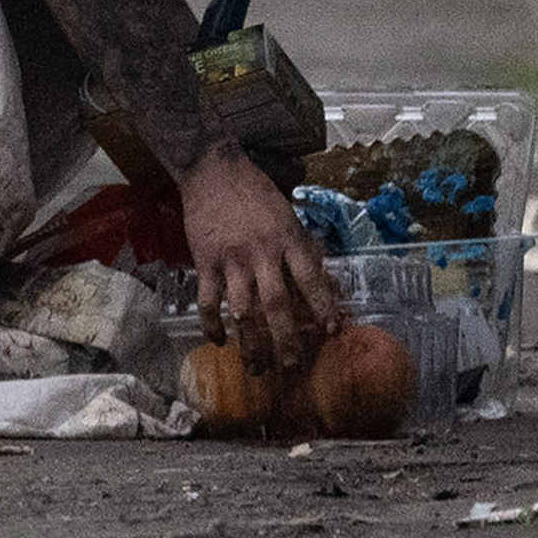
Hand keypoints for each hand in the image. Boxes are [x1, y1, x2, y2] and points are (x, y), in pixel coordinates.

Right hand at [181, 147, 337, 378]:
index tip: (332, 332)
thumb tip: (325, 285)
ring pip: (242, 310)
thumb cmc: (256, 192)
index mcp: (287, 238)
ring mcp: (230, 259)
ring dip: (251, 343)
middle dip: (286, 340)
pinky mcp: (204, 261)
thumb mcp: (288, 215)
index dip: (323, 309)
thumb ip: (302, 249)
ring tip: (257, 368)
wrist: (212, 169)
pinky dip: (212, 324)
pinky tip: (220, 341)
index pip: (311, 280)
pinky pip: (208, 300)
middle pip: (276, 305)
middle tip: (293, 367)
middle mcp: (260, 252)